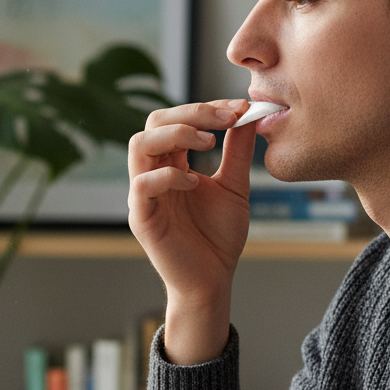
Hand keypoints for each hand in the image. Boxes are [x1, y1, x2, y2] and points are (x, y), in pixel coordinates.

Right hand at [128, 99, 256, 363]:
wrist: (212, 280)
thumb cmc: (218, 237)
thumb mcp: (234, 186)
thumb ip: (237, 151)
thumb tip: (249, 114)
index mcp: (172, 165)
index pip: (175, 120)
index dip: (206, 109)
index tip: (240, 110)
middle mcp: (154, 175)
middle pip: (153, 123)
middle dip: (191, 114)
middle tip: (225, 120)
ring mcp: (145, 196)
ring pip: (140, 145)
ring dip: (175, 135)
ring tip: (208, 144)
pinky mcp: (142, 218)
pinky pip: (142, 184)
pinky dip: (168, 176)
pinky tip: (194, 182)